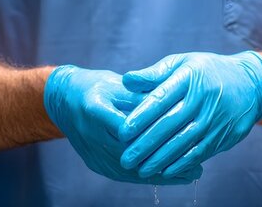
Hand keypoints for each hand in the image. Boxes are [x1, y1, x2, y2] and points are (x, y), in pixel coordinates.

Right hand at [44, 65, 201, 183]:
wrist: (64, 101)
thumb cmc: (98, 87)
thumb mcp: (121, 85)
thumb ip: (145, 96)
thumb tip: (177, 104)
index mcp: (95, 108)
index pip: (130, 128)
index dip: (159, 136)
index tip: (186, 138)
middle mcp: (90, 134)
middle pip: (132, 155)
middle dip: (166, 161)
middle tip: (197, 166)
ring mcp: (92, 153)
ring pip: (131, 171)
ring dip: (161, 175)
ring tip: (190, 175)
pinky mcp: (95, 164)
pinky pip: (125, 175)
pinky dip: (149, 177)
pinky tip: (171, 177)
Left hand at [117, 51, 261, 177]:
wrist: (250, 83)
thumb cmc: (207, 72)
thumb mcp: (182, 63)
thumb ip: (154, 74)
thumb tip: (127, 80)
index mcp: (189, 78)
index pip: (160, 99)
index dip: (140, 117)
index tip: (122, 132)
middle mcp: (203, 99)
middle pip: (170, 124)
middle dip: (146, 144)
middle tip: (126, 158)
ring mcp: (215, 119)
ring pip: (183, 142)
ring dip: (161, 158)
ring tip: (141, 169)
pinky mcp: (223, 135)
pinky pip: (199, 152)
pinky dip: (182, 163)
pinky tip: (165, 171)